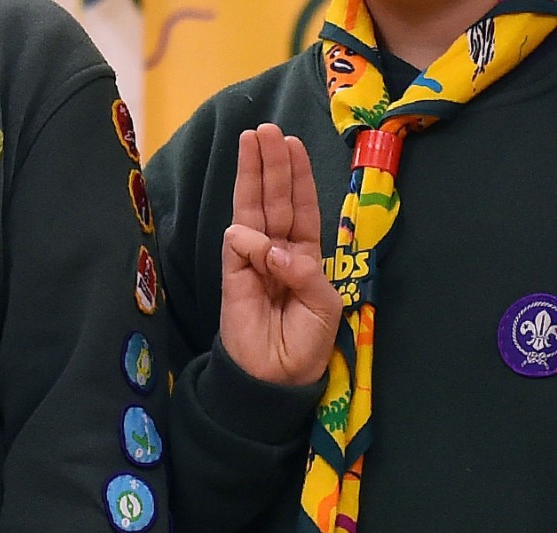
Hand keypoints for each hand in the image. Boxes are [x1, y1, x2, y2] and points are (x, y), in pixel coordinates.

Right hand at [220, 123, 341, 385]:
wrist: (276, 377)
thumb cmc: (306, 343)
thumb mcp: (324, 305)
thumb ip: (305, 271)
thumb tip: (273, 248)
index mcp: (305, 256)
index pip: (302, 207)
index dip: (298, 177)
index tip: (293, 144)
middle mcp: (279, 251)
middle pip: (276, 199)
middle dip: (272, 164)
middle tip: (267, 129)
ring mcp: (253, 260)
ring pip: (254, 210)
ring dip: (253, 175)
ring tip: (252, 139)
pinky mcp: (232, 275)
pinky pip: (239, 245)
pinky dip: (248, 238)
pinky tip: (254, 237)